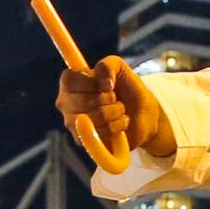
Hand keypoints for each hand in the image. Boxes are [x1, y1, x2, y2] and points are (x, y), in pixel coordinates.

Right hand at [57, 56, 174, 161]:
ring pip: (95, 118)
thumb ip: (109, 65)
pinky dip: (118, 126)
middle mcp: (66, 105)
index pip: (69, 80)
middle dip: (108, 98)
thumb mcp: (120, 68)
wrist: (143, 113)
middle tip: (115, 98)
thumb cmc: (126, 88)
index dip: (91, 82)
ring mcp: (74, 125)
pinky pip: (102, 134)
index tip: (106, 84)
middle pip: (83, 101)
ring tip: (120, 110)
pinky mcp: (86, 143)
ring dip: (116, 112)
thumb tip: (105, 82)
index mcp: (70, 84)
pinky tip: (120, 123)